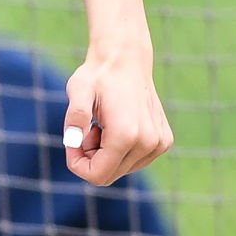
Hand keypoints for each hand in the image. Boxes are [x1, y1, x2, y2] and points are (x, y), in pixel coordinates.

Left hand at [62, 43, 173, 184]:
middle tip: (87, 129)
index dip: (77, 164)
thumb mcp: (78, 90)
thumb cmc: (98, 75)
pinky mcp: (164, 142)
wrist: (125, 59)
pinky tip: (117, 125)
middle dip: (91, 158)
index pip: (97, 175)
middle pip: (109, 175)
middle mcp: (148, 143)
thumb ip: (74, 117)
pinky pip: (135, 160)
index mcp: (126, 135)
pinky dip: (121, 149)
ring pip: (122, 169)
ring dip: (106, 154)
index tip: (72, 141)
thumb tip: (73, 143)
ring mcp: (159, 144)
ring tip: (102, 126)